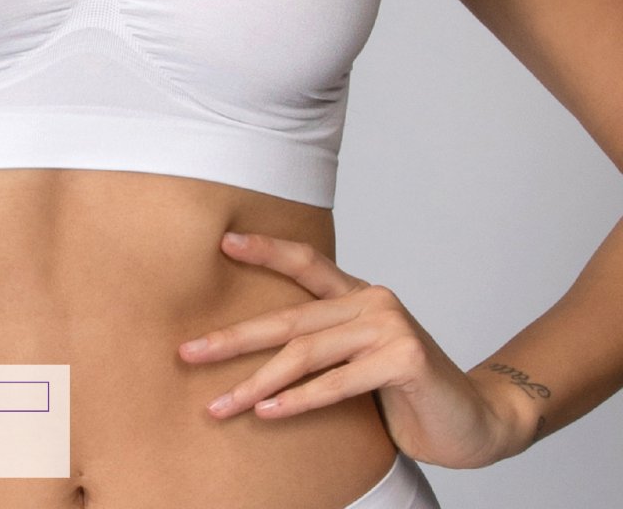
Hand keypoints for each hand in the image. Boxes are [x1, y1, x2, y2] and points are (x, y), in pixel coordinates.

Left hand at [178, 234, 518, 467]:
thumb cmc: (409, 394)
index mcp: (360, 295)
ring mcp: (389, 325)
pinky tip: (266, 411)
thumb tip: (262, 357)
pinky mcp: (403, 358)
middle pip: (290, 317)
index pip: (306, 265)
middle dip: (233, 338)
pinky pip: (337, 383)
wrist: (476, 421)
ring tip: (219, 404)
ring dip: (256, 382)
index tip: (223, 243)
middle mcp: (373, 300)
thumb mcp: (362, 362)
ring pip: (306, 353)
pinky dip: (297, 400)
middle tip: (189, 352)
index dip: (266, 250)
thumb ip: (326, 349)